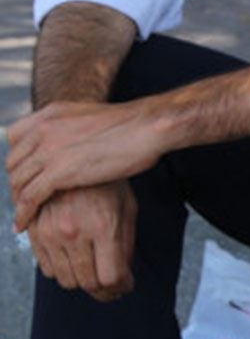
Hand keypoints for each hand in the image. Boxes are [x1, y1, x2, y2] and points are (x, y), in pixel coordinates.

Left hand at [8, 100, 166, 231]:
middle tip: (24, 199)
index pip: (15, 139)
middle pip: (13, 163)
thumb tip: (72, 141)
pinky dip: (23, 213)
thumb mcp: (90, 116)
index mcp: (50, 114)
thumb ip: (73, 127)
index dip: (19, 160)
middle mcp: (43, 130)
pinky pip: (29, 197)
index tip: (26, 174)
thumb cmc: (132, 125)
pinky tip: (24, 224)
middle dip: (17, 183)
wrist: (147, 126)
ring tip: (24, 215)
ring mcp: (48, 150)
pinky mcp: (58, 172)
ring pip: (18, 182)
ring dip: (18, 201)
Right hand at [26, 183, 136, 301]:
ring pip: (65, 280)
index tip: (125, 287)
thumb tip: (123, 278)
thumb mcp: (128, 209)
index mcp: (103, 227)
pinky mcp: (36, 231)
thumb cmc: (108, 184)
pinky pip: (46, 268)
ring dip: (82, 282)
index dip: (120, 288)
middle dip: (103, 291)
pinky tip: (75, 262)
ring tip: (95, 275)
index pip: (109, 277)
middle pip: (87, 283)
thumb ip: (126, 244)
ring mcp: (51, 232)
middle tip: (112, 288)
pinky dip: (62, 271)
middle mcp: (75, 232)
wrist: (73, 158)